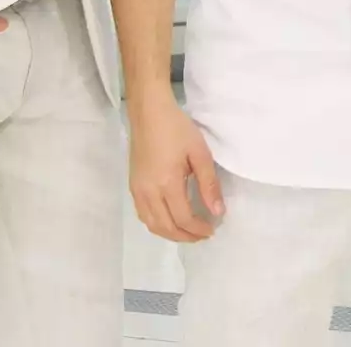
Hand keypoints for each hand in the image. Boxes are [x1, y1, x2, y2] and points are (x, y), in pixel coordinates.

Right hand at [129, 92, 222, 242]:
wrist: (149, 113)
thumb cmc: (177, 129)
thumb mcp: (200, 153)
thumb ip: (209, 184)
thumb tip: (217, 212)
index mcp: (166, 183)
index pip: (183, 218)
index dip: (198, 229)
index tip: (212, 229)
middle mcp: (148, 192)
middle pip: (166, 227)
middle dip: (186, 236)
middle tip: (203, 235)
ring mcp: (137, 190)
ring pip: (152, 224)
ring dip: (171, 234)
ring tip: (189, 232)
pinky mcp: (133, 185)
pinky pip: (143, 215)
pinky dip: (157, 224)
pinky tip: (170, 220)